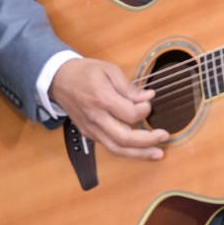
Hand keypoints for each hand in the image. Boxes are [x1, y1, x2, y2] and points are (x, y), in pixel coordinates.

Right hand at [48, 58, 167, 159]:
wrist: (59, 80)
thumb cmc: (85, 72)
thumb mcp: (109, 70)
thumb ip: (129, 87)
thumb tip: (147, 97)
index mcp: (101, 98)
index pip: (129, 114)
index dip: (144, 110)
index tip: (149, 103)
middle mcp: (96, 117)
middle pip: (124, 138)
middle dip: (148, 140)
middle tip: (164, 136)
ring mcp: (91, 129)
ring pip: (117, 149)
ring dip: (140, 154)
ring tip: (158, 154)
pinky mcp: (89, 134)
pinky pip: (110, 147)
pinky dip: (127, 150)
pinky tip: (140, 149)